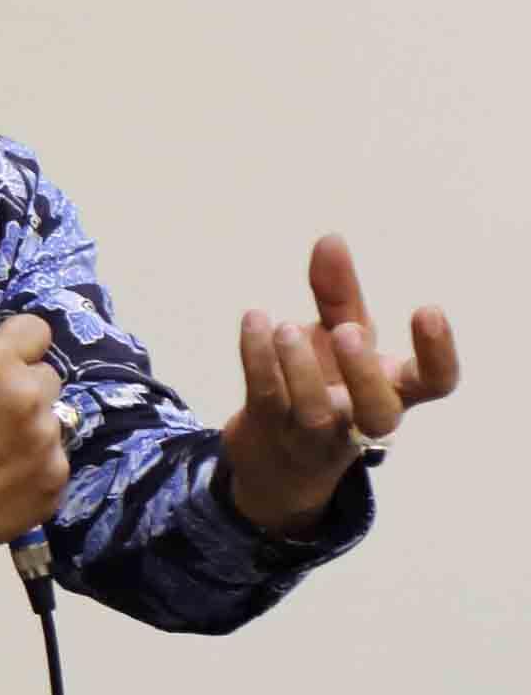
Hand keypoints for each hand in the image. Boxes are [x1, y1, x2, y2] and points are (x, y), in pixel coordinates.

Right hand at [0, 314, 67, 556]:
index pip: (36, 330)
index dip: (19, 343)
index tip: (7, 358)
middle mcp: (29, 398)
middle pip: (47, 378)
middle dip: (24, 389)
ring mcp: (47, 442)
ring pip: (52, 421)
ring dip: (30, 429)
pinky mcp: (55, 479)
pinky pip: (54, 461)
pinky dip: (34, 467)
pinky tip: (3, 477)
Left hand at [223, 234, 458, 534]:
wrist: (274, 455)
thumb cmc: (325, 383)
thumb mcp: (339, 336)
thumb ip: (339, 292)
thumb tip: (330, 238)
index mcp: (395, 392)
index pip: (437, 383)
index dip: (438, 352)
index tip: (427, 308)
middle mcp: (360, 419)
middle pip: (378, 413)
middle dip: (363, 372)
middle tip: (347, 329)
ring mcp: (314, 433)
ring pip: (313, 411)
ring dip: (300, 367)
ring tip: (285, 326)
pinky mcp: (269, 430)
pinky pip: (265, 398)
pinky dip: (258, 359)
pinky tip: (255, 321)